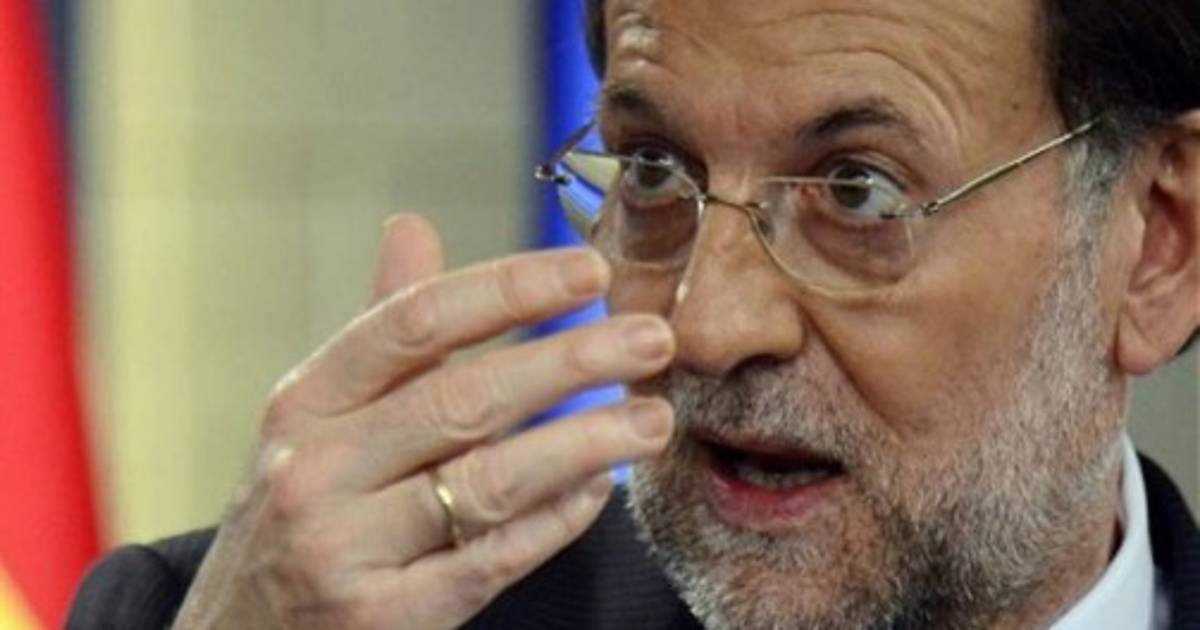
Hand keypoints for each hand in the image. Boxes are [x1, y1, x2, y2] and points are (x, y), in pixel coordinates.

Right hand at [171, 214, 675, 628]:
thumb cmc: (301, 505)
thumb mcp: (318, 416)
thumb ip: (380, 330)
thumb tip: (411, 225)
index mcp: (306, 400)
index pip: (415, 322)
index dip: (509, 290)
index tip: (590, 272)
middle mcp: (315, 469)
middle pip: (463, 399)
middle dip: (571, 363)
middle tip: (652, 339)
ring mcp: (344, 550)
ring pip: (488, 483)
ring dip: (585, 444)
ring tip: (652, 418)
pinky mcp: (382, 620)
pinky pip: (492, 560)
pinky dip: (555, 520)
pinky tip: (599, 489)